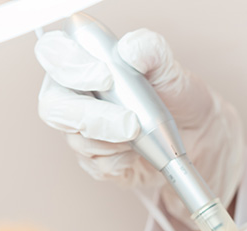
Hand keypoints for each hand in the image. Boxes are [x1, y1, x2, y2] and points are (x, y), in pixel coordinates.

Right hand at [35, 28, 243, 224]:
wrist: (194, 134)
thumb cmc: (174, 95)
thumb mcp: (169, 66)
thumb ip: (150, 48)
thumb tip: (129, 49)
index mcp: (83, 59)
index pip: (52, 53)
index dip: (69, 65)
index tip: (105, 76)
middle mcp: (73, 94)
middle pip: (52, 106)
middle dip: (91, 118)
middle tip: (130, 123)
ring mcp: (79, 130)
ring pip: (77, 140)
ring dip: (114, 140)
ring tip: (141, 132)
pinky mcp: (92, 161)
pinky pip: (96, 165)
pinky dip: (122, 160)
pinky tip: (137, 151)